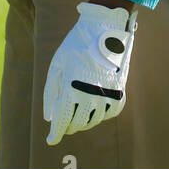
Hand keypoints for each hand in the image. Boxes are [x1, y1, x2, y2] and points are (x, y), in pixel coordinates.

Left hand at [43, 1, 137, 143]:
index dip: (56, 133)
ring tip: (75, 112)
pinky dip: (97, 114)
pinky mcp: (119, 94)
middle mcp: (91, 95)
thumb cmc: (76, 45)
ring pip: (92, 120)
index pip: (63, 120)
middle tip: (62, 121)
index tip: (51, 140)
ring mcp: (107, 95)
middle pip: (77, 123)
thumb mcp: (57, 64)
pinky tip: (91, 107)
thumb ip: (50, 91)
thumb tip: (49, 117)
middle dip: (67, 125)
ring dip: (82, 120)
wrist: (104, 29)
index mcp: (72, 87)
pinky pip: (106, 114)